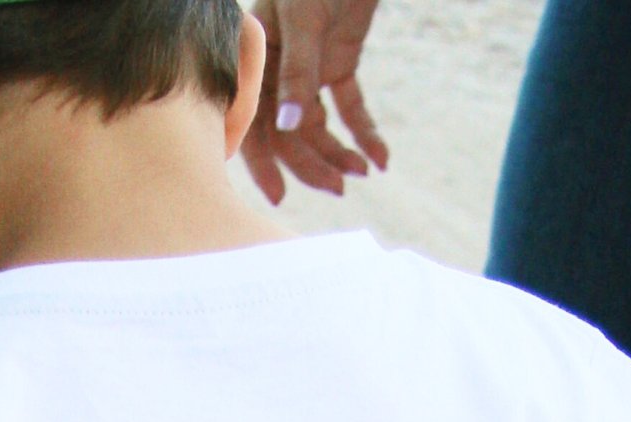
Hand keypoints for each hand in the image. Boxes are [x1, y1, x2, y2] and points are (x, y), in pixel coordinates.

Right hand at [239, 0, 389, 204]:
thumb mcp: (304, 17)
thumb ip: (297, 72)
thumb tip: (288, 127)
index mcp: (255, 54)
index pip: (250, 116)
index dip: (262, 158)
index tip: (279, 195)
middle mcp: (276, 67)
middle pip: (287, 130)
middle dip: (312, 161)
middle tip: (339, 189)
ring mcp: (308, 67)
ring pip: (317, 126)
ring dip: (339, 152)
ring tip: (362, 171)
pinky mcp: (338, 64)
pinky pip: (349, 108)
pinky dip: (364, 133)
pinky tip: (380, 158)